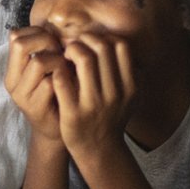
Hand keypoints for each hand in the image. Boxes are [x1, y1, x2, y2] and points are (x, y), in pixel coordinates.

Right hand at [5, 26, 66, 138]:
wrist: (57, 131)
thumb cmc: (56, 95)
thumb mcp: (47, 70)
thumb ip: (45, 51)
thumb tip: (56, 24)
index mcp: (13, 68)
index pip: (15, 35)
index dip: (38, 32)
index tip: (54, 42)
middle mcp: (12, 81)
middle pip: (20, 44)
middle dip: (46, 41)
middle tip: (62, 52)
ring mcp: (21, 95)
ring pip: (38, 62)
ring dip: (58, 60)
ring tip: (68, 68)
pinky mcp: (34, 108)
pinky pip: (51, 82)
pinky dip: (65, 78)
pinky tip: (72, 83)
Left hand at [53, 33, 134, 154]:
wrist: (99, 151)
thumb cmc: (112, 118)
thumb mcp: (131, 97)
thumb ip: (132, 73)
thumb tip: (122, 45)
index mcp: (130, 86)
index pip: (120, 46)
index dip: (103, 38)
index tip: (90, 43)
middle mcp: (115, 93)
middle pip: (102, 48)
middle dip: (84, 40)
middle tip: (74, 46)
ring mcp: (94, 103)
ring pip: (84, 60)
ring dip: (71, 50)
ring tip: (65, 56)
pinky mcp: (73, 113)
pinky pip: (63, 79)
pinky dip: (58, 69)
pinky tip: (57, 72)